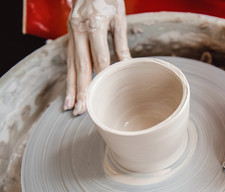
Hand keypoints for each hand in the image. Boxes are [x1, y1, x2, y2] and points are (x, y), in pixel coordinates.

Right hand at [64, 0, 130, 115]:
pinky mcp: (69, 34)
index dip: (101, 76)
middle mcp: (78, 30)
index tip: (103, 93)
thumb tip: (126, 66)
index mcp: (94, 25)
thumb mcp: (119, 18)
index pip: (99, 58)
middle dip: (81, 90)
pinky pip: (68, 58)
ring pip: (70, 64)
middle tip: (81, 110)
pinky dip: (69, 75)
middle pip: (80, 66)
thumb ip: (121, 43)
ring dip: (70, 86)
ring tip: (69, 105)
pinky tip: (69, 88)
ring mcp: (71, 32)